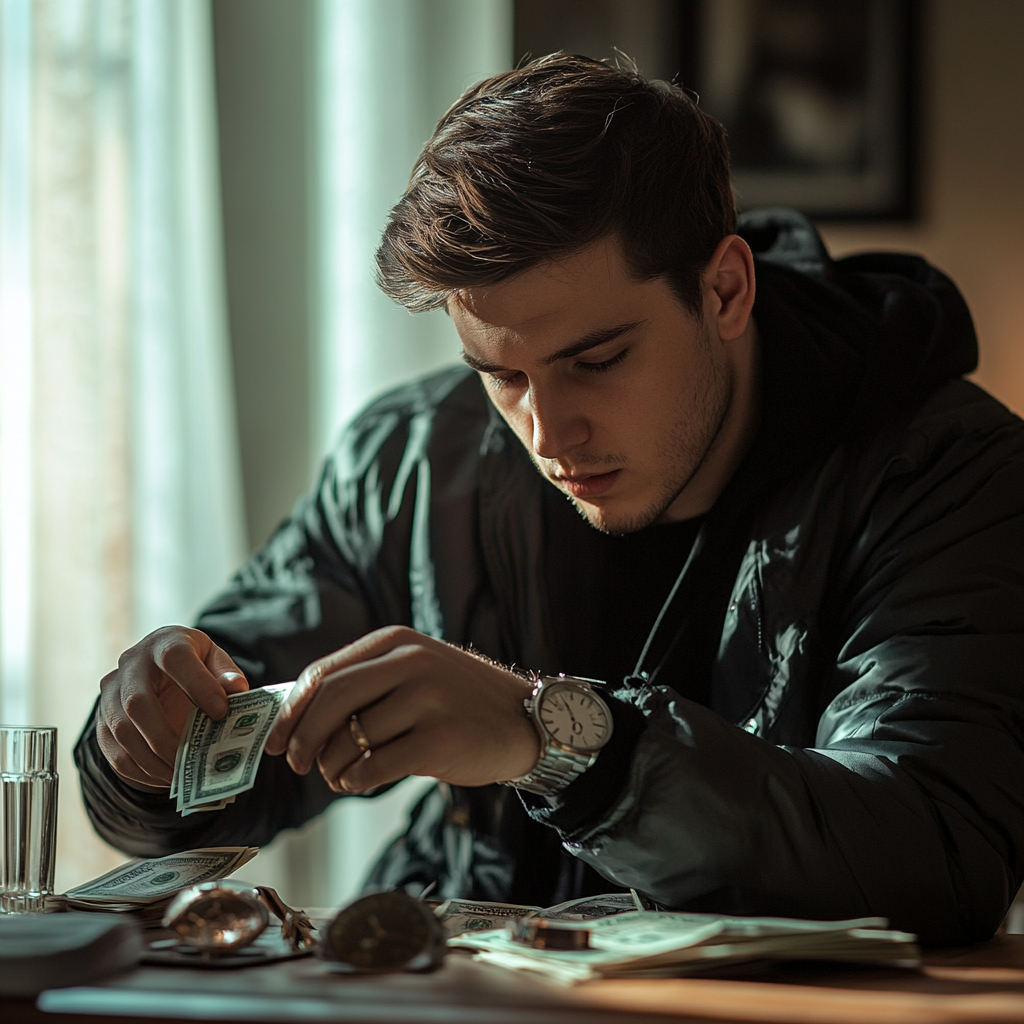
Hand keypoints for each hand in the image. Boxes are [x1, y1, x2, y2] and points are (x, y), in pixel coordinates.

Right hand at [96, 626, 248, 790]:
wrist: (158, 666)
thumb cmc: (194, 663)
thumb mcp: (214, 659)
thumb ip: (226, 673)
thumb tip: (236, 690)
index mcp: (164, 643)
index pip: (175, 658)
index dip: (198, 685)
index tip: (221, 712)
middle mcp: (131, 664)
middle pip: (138, 702)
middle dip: (166, 737)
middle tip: (192, 760)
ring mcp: (111, 692)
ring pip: (122, 730)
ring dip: (151, 760)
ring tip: (180, 776)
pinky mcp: (102, 718)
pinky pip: (113, 750)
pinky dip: (138, 770)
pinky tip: (163, 778)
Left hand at [264, 626, 539, 792]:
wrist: (524, 720)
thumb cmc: (458, 700)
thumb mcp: (415, 671)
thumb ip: (365, 682)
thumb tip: (295, 717)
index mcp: (396, 641)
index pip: (323, 674)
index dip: (291, 711)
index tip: (276, 739)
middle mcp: (411, 663)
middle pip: (330, 702)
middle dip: (303, 740)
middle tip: (297, 764)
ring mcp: (428, 700)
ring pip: (349, 740)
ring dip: (332, 767)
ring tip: (341, 775)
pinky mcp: (440, 740)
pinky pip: (375, 768)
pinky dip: (357, 781)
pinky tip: (362, 781)